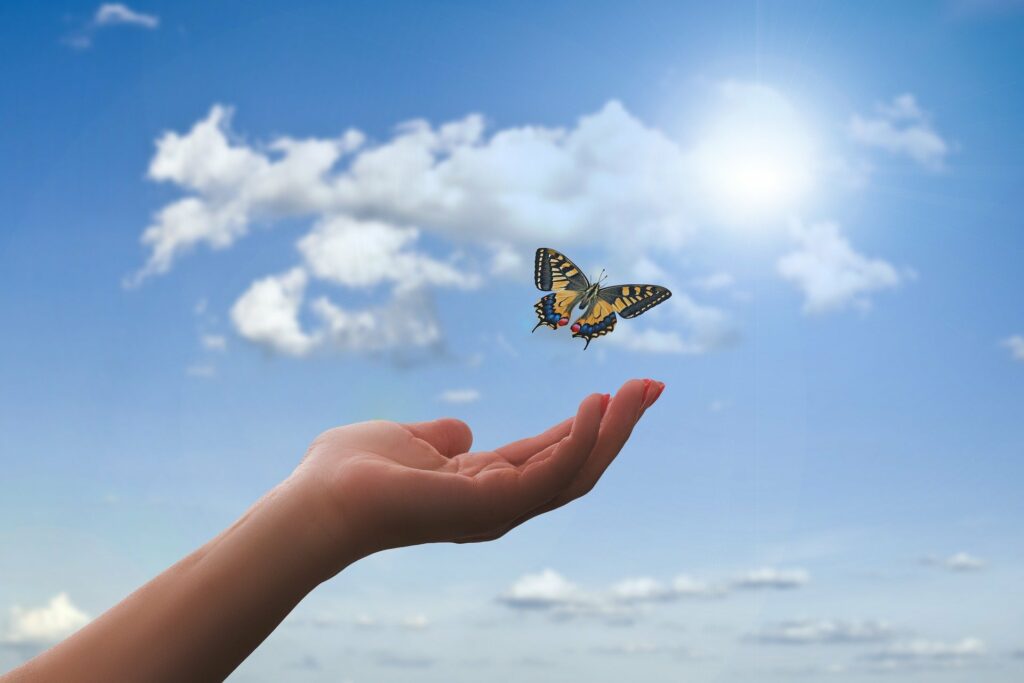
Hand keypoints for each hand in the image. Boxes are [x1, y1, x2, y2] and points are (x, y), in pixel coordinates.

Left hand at [290, 378, 664, 575]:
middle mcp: (502, 503)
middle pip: (579, 465)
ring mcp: (500, 510)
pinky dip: (581, 441)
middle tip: (653, 384)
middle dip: (619, 426)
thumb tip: (463, 431)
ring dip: (615, 430)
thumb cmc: (350, 472)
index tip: (623, 388)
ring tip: (640, 387)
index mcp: (486, 485)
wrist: (317, 501)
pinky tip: (596, 404)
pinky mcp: (492, 507)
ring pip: (579, 471)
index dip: (590, 424)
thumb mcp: (409, 439)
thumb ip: (442, 437)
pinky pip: (554, 474)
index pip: (554, 454)